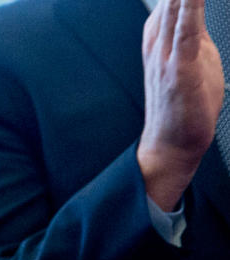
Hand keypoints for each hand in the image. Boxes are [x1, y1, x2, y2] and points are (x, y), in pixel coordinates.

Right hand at [138, 0, 223, 210]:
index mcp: (160, 35)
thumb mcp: (195, 58)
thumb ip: (196, 32)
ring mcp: (167, 52)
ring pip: (176, 1)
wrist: (172, 145)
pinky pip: (186, 27)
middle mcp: (159, 39)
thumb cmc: (183, 108)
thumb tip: (200, 14)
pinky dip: (189, 3)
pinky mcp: (181, 66)